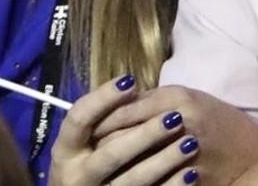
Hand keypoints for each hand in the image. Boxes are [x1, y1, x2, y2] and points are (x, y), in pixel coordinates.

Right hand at [50, 75, 199, 185]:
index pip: (79, 118)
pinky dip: (172, 185)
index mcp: (66, 149)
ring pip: (132, 180)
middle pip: (111, 153)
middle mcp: (76, 175)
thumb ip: (104, 118)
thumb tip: (132, 88)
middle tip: (175, 118)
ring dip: (163, 161)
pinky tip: (191, 172)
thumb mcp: (87, 138)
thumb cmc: (91, 157)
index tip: (130, 82)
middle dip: (144, 135)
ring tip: (190, 143)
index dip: (103, 98)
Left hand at [93, 86, 257, 184]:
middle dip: (102, 147)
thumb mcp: (188, 98)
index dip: (100, 120)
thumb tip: (113, 104)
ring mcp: (187, 157)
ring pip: (133, 167)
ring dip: (115, 171)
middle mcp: (182, 125)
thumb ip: (151, 101)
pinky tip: (130, 185)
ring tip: (105, 172)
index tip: (89, 129)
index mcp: (178, 99)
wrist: (254, 152)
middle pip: (123, 139)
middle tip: (89, 153)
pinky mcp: (192, 182)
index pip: (123, 111)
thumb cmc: (217, 121)